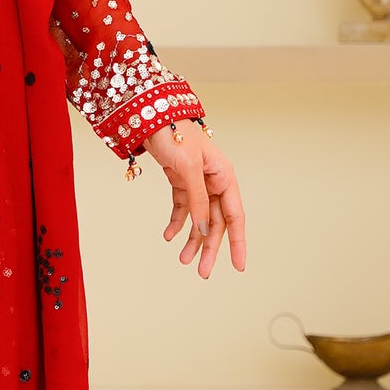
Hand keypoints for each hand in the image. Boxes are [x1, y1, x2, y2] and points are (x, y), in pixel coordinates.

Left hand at [146, 120, 245, 279]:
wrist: (151, 117)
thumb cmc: (175, 135)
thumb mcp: (188, 169)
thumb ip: (198, 200)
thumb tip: (206, 230)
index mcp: (225, 176)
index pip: (235, 216)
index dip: (237, 242)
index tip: (238, 266)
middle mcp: (215, 182)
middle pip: (216, 222)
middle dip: (209, 247)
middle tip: (201, 271)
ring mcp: (198, 183)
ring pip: (199, 219)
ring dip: (192, 239)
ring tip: (183, 260)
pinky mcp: (181, 182)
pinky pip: (183, 208)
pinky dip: (177, 223)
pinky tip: (168, 235)